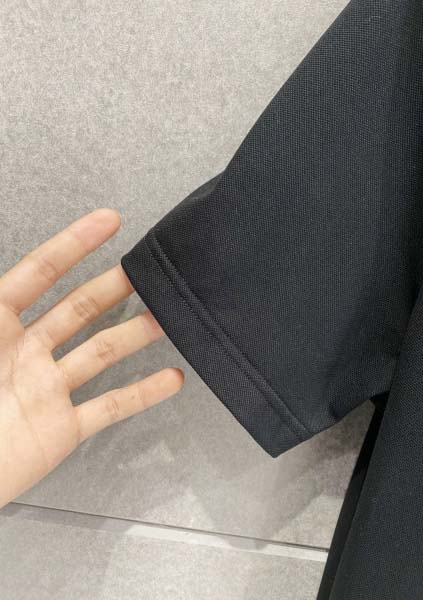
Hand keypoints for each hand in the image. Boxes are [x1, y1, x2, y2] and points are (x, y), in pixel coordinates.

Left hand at [0, 209, 183, 507]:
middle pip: (78, 309)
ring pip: (100, 352)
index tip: (107, 222)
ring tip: (167, 317)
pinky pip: (109, 407)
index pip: (39, 273)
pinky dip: (143, 393)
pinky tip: (170, 378)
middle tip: (147, 269)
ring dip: (135, 333)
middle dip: (113, 285)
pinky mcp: (61, 428)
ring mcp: (46, 389)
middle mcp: (25, 352)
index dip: (73, 244)